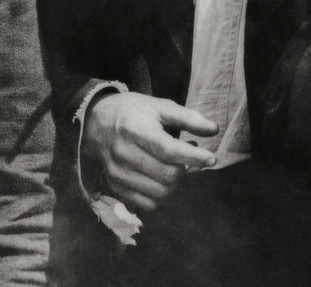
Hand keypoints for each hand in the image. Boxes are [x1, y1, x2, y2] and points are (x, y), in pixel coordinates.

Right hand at [82, 91, 217, 211]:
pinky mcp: (115, 186)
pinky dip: (162, 195)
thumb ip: (187, 118)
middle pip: (166, 174)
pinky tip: (163, 178)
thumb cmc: (133, 112)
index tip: (212, 158)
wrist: (96, 121)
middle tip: (190, 156)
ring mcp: (117, 172)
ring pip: (159, 192)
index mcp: (134, 129)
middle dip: (186, 169)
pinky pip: (147, 204)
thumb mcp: (159, 106)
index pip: (169, 150)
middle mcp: (123, 153)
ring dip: (176, 183)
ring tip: (177, 165)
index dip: (193, 156)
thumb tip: (214, 130)